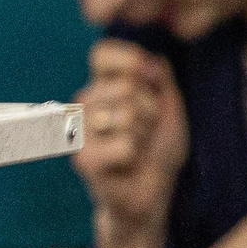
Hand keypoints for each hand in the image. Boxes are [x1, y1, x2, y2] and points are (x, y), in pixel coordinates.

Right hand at [79, 38, 187, 232]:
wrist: (152, 193)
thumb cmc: (157, 149)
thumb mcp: (168, 109)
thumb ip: (160, 80)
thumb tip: (153, 59)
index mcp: (100, 86)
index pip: (101, 54)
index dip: (130, 59)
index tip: (152, 78)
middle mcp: (82, 104)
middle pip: (126, 86)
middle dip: (151, 110)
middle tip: (146, 130)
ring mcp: (79, 131)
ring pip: (126, 115)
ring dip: (144, 135)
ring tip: (137, 147)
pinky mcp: (83, 159)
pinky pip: (125, 144)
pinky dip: (137, 155)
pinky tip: (128, 163)